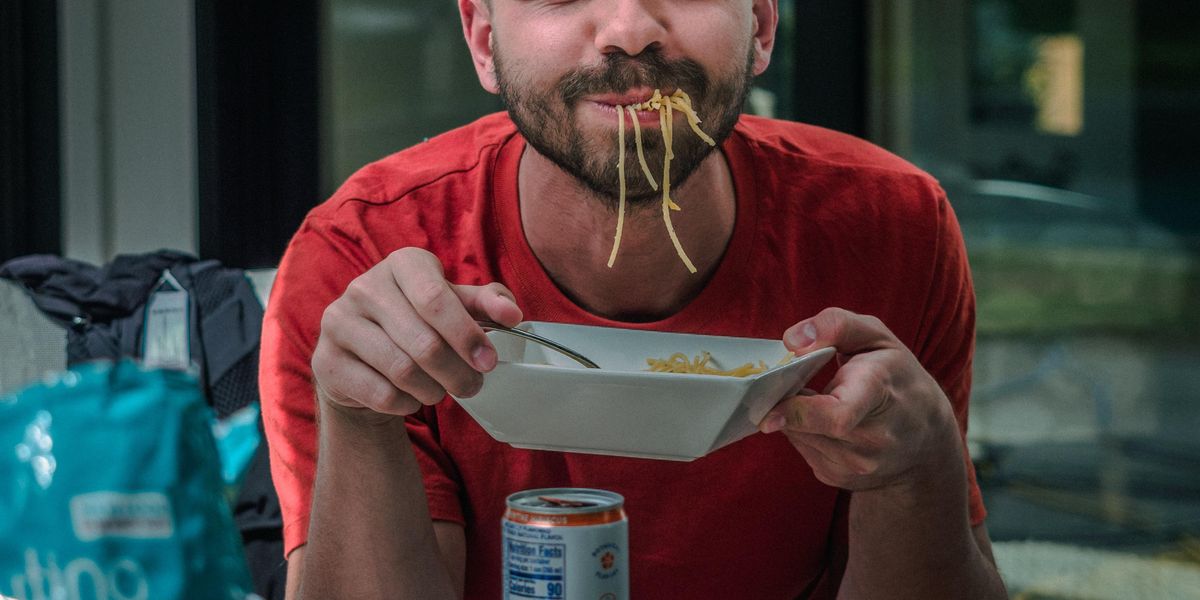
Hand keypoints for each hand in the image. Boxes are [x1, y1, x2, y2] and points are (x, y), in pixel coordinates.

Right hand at [311, 248, 522, 417]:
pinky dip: (405, 403)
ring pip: (402, 371)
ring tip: (441, 391)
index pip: (436, 299)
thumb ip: (486, 305)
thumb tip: (513, 315)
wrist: (364, 359)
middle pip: (423, 342)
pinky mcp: (326, 361)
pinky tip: (411, 398)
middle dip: (457, 372)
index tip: (489, 362)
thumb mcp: (455, 307)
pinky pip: (380, 393)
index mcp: (403, 264)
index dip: (466, 335)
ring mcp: (339, 323)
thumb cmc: (419, 325)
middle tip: (473, 386)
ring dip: (433, 390)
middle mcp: (365, 286)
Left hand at [759, 308, 959, 491]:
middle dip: (788, 405)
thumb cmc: (897, 377)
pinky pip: (803, 450)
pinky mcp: (842, 479)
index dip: (798, 413)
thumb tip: (791, 341)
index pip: (838, 415)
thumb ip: (836, 325)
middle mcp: (873, 437)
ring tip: (818, 399)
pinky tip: (824, 422)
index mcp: (880, 392)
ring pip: (799, 437)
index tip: (770, 411)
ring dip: (794, 417)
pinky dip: (803, 432)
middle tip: (789, 385)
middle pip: (809, 426)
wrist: (928, 437)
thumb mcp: (877, 337)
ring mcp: (858, 465)